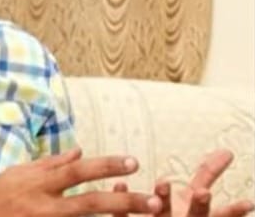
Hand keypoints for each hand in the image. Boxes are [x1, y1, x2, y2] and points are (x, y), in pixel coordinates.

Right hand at [0, 147, 163, 216]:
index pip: (78, 172)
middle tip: (154, 201)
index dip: (105, 166)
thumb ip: (51, 164)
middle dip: (125, 203)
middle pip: (91, 204)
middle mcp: (45, 207)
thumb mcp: (19, 173)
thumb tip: (80, 152)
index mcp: (40, 184)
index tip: (133, 162)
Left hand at [111, 149, 254, 216]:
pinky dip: (123, 207)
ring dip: (162, 200)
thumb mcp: (194, 199)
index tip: (247, 203)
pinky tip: (121, 183)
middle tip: (204, 193)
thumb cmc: (176, 215)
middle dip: (200, 207)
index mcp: (194, 216)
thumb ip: (208, 175)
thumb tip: (226, 152)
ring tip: (162, 182)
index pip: (220, 216)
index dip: (233, 212)